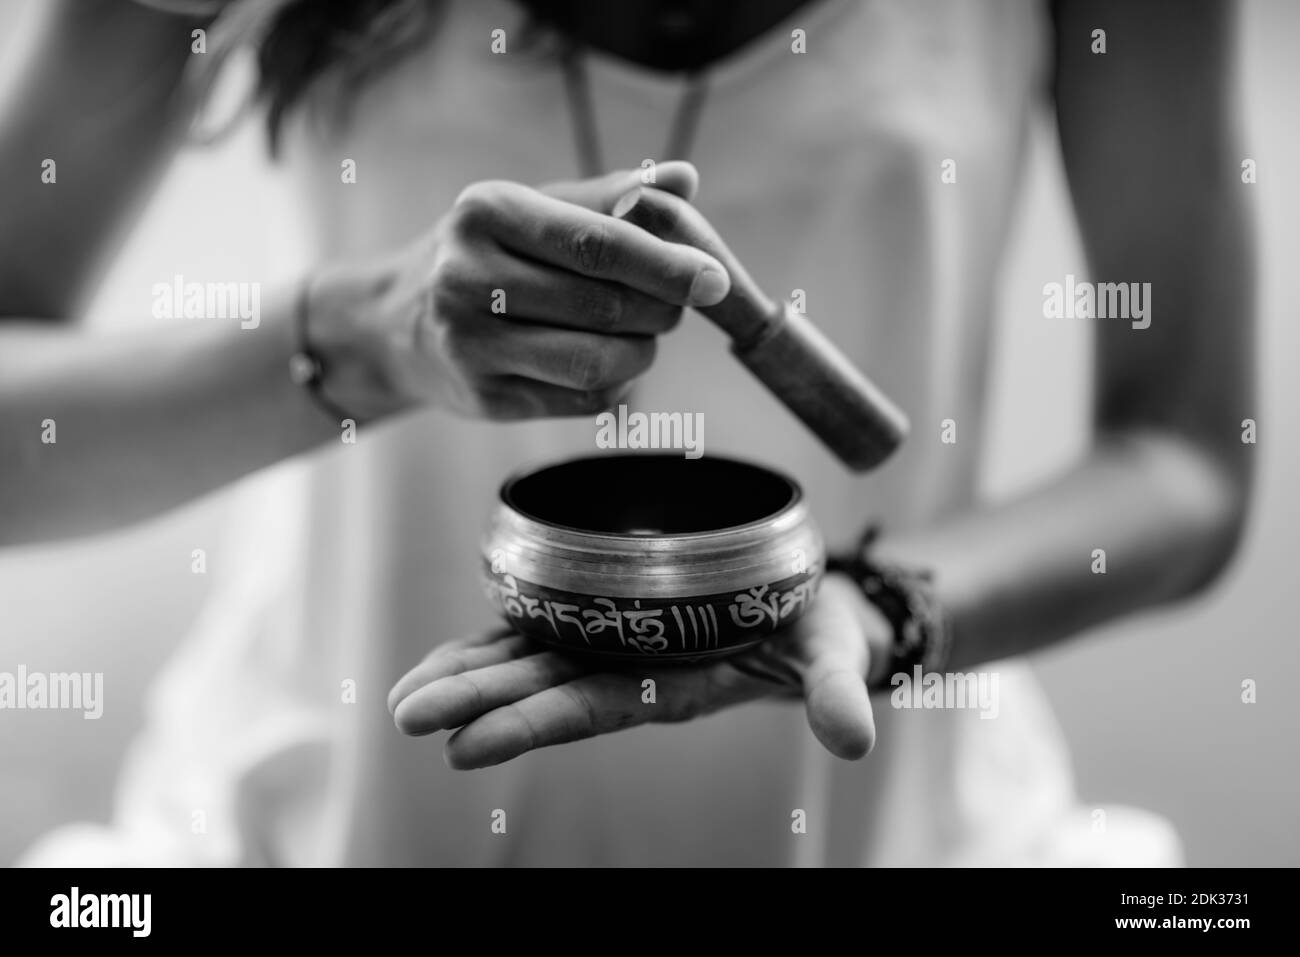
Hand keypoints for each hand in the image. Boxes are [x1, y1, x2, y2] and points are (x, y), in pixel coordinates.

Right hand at [304, 162, 730, 420]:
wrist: (398, 324)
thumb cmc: (489, 255)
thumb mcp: (536, 209)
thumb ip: (611, 197)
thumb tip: (684, 180)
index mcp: (486, 213)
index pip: (597, 244)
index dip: (666, 264)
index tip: (715, 279)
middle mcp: (468, 277)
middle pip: (605, 307)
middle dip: (661, 310)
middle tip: (675, 306)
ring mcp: (470, 344)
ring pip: (597, 362)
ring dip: (642, 353)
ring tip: (642, 335)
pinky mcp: (484, 399)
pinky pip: (582, 400)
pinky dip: (618, 384)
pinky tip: (612, 364)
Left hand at [387, 574, 887, 769]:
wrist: (807, 609)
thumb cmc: (820, 632)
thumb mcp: (834, 657)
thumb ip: (836, 693)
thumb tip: (856, 739)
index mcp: (672, 686)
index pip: (592, 707)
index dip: (531, 721)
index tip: (466, 745)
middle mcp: (630, 670)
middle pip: (541, 685)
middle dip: (475, 698)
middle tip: (404, 715)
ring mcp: (613, 642)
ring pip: (528, 658)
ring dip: (468, 674)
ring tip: (401, 699)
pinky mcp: (609, 612)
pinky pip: (542, 624)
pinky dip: (494, 636)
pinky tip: (445, 654)